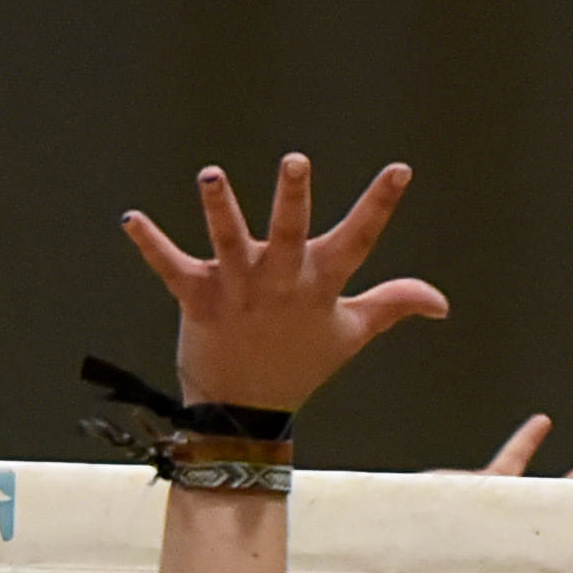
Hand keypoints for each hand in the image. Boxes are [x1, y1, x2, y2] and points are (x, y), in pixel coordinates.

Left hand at [123, 152, 448, 418]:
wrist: (244, 411)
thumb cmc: (299, 363)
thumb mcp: (350, 334)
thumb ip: (393, 305)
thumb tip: (442, 303)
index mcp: (319, 285)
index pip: (359, 239)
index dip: (380, 205)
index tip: (400, 170)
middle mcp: (280, 282)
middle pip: (290, 233)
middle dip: (292, 198)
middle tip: (296, 162)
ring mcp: (238, 290)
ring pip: (229, 242)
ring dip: (219, 209)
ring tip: (211, 175)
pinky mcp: (199, 299)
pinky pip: (171, 268)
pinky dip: (150, 245)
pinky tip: (130, 219)